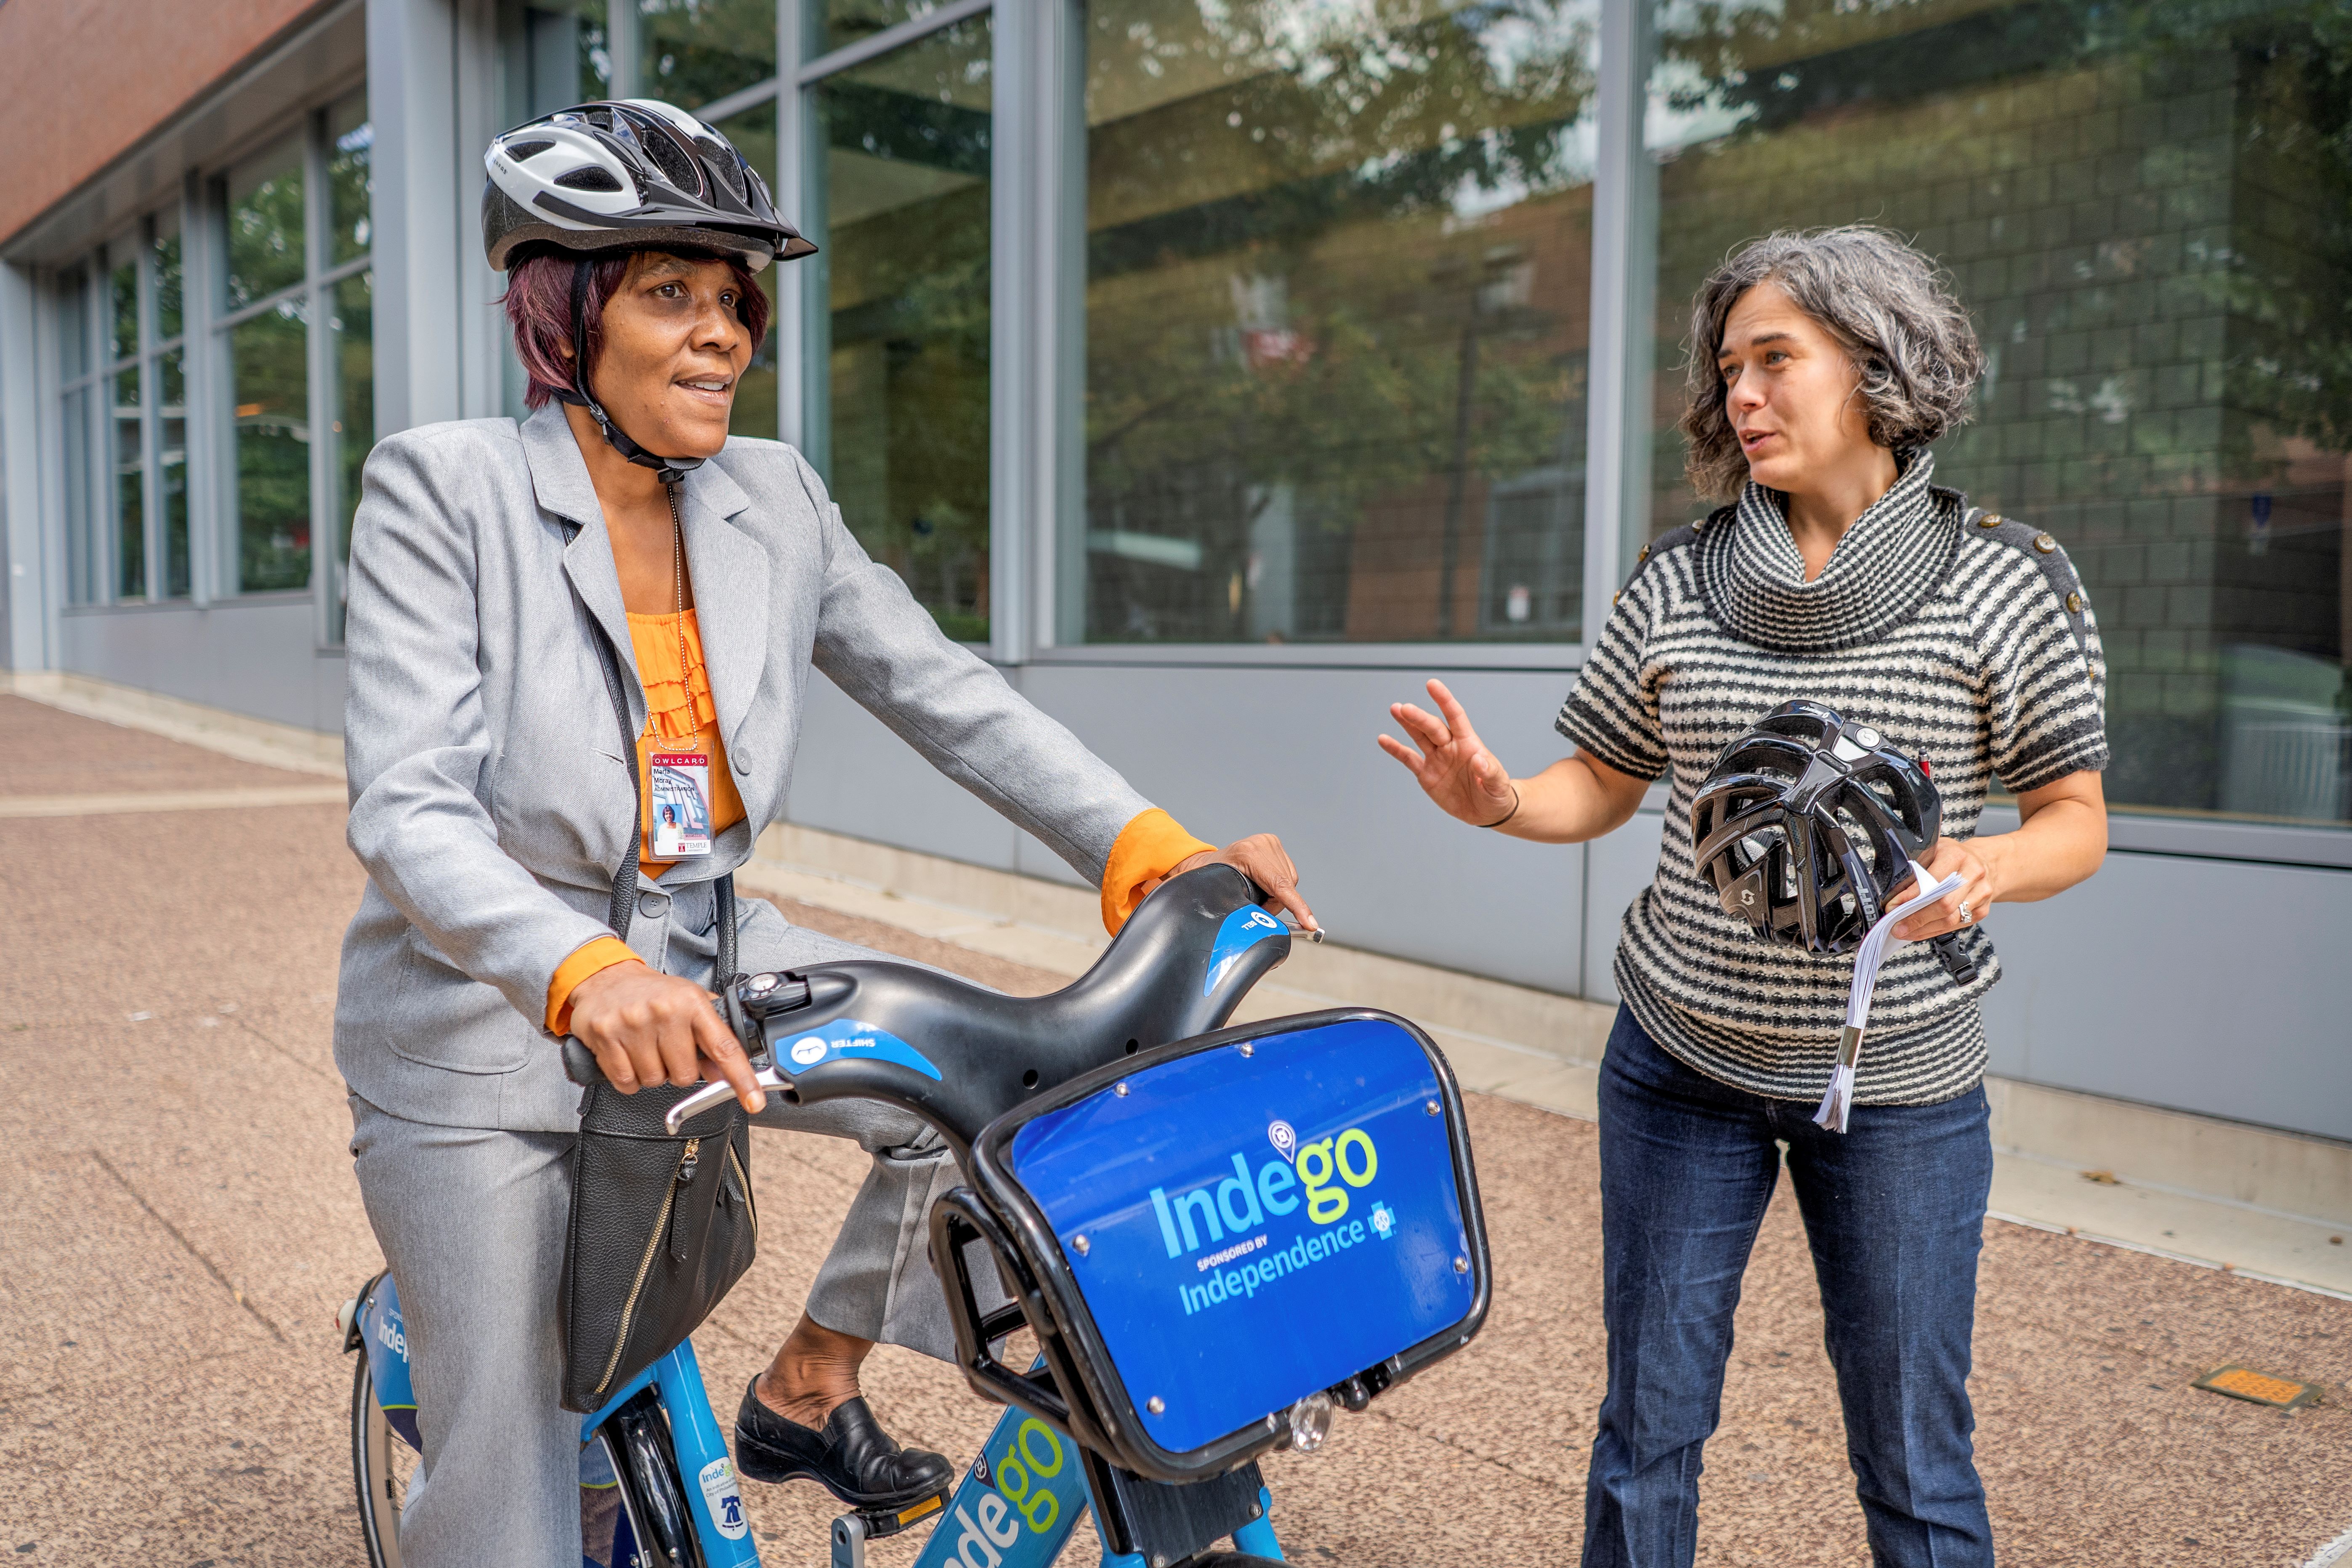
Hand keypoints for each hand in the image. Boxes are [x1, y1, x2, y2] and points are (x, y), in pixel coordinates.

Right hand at [567, 960, 766, 1112]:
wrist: (607, 976)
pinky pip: (626, 1082)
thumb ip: (712, 1038)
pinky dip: (629, 1077)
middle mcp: (664, 1011)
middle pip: (684, 1075)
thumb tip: (723, 1075)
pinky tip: (628, 1054)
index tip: (753, 1100)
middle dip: (677, 1070)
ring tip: (646, 1047)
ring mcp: (633, 1024)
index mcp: (692, 1003)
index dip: (741, 1078)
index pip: (724, 1048)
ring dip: (652, 1072)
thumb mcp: (690, 1003)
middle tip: (667, 1049)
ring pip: (654, 1081)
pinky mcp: (606, 1037)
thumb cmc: (653, 993)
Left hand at [1165, 833, 1317, 932]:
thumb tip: (1261, 925)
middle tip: (1258, 909)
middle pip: (1286, 885)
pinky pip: (1288, 872)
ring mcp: (1270, 842)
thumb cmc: (1210, 879)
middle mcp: (1262, 844)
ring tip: (1258, 895)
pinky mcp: (1274, 844)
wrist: (1206, 864)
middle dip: (1276, 903)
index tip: (1309, 923)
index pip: (1280, 885)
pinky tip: (1265, 885)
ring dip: (1278, 894)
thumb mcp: (1223, 894)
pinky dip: (1279, 885)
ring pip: (1290, 880)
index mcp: (1249, 854)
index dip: (1297, 906)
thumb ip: (1243, 908)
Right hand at [1378, 678, 1519, 826]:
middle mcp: (1450, 747)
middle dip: (1419, 718)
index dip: (1444, 700)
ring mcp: (1437, 759)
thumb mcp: (1498, 785)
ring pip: (1419, 736)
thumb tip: (1479, 759)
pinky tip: (1383, 739)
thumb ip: (1489, 772)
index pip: (1455, 716)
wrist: (1486, 811)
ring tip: (1395, 709)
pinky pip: (1408, 759)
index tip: (1432, 685)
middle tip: (1404, 708)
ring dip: (1407, 723)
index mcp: (1469, 744)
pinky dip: (1395, 749)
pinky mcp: (1426, 774)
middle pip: (1433, 727)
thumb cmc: (1496, 794)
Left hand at [1891, 837, 1994, 941]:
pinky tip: (1920, 931)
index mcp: (1956, 856)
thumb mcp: (1933, 850)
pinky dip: (1935, 931)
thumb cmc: (1953, 856)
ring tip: (1904, 931)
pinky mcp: (1982, 910)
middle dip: (1916, 919)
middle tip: (1896, 926)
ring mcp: (1981, 894)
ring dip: (1923, 929)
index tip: (1893, 906)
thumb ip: (1916, 867)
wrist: (1984, 861)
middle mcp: (1972, 874)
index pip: (1932, 880)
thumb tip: (1893, 891)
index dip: (1911, 897)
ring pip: (1951, 919)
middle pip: (1944, 904)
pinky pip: (1956, 926)